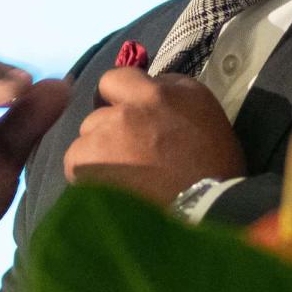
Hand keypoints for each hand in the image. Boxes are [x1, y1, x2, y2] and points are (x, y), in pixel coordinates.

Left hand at [62, 69, 244, 202]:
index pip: (121, 77)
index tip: (127, 117)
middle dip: (109, 130)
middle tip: (129, 156)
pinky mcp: (86, 156)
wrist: (205, 214)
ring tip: (121, 179)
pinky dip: (87, 174)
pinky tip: (108, 189)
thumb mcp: (207, 121)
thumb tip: (151, 92)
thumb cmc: (215, 173)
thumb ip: (175, 98)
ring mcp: (106, 129)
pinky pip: (76, 160)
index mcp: (168, 91)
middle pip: (101, 110)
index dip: (119, 98)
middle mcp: (133, 103)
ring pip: (87, 136)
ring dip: (99, 152)